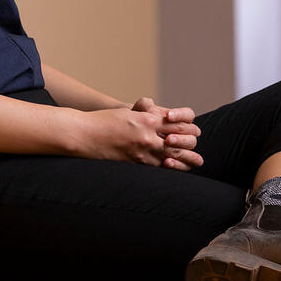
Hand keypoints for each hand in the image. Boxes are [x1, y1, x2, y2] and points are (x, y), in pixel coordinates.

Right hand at [74, 100, 202, 169]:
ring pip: (174, 157)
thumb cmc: (102, 121)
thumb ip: (145, 115)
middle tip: (194, 144)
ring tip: (198, 161)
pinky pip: (160, 167)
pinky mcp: (136, 163)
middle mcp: (147, 136)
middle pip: (181, 140)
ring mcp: (142, 151)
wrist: (83, 135)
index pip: (177, 122)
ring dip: (188, 159)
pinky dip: (172, 167)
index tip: (190, 127)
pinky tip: (177, 167)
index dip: (187, 125)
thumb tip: (161, 118)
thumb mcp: (126, 112)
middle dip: (190, 143)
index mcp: (146, 119)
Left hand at [131, 97, 202, 170]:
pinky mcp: (176, 161)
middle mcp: (183, 133)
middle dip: (181, 135)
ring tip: (167, 145)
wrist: (127, 135)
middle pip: (193, 133)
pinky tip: (166, 162)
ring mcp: (181, 147)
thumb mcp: (138, 111)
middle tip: (168, 138)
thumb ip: (145, 105)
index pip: (188, 115)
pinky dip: (178, 164)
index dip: (181, 115)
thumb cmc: (135, 121)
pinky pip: (185, 165)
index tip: (168, 116)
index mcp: (178, 119)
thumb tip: (151, 105)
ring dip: (180, 148)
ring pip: (191, 148)